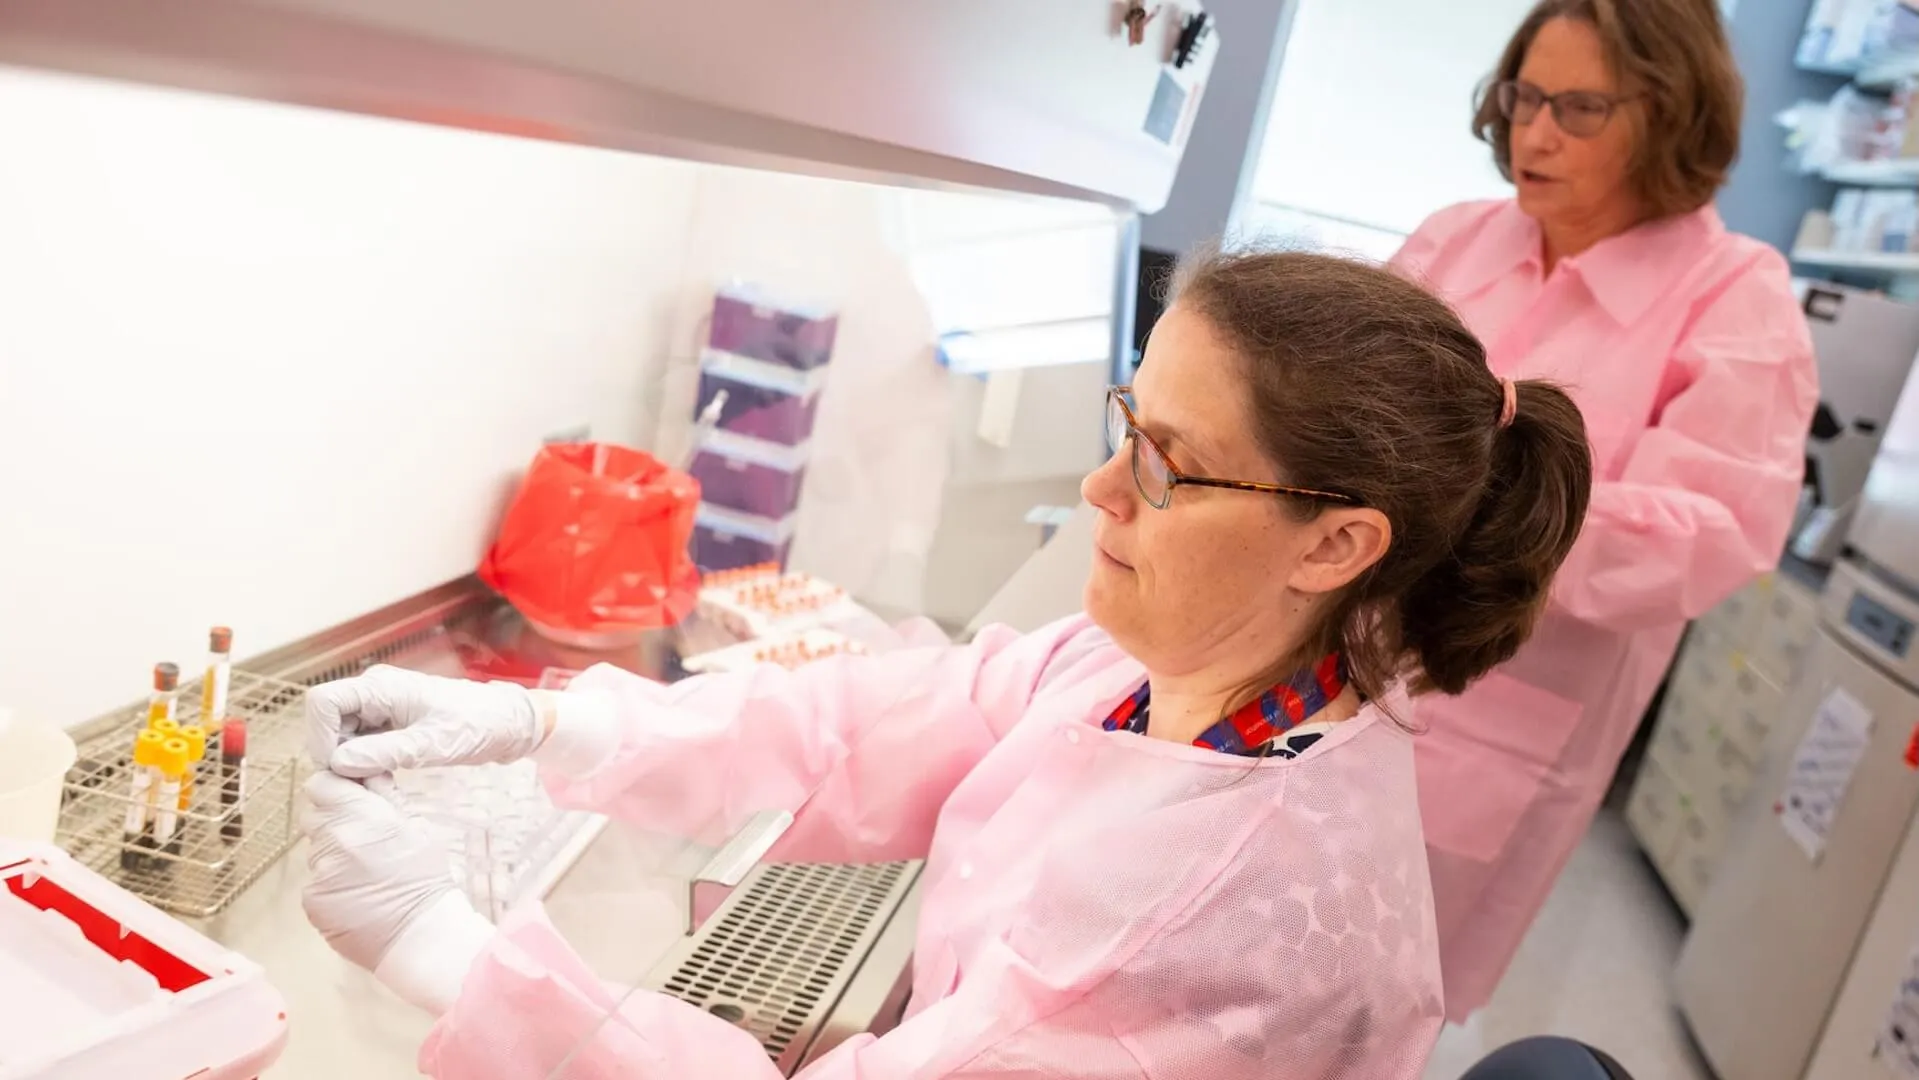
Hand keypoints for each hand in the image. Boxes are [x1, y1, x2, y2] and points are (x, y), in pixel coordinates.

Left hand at [300, 772, 493, 1014]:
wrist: (420, 936)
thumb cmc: (426, 880)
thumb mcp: (417, 827)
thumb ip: (386, 797)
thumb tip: (368, 772)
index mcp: (363, 817)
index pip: (321, 784)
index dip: (333, 787)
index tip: (346, 796)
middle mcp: (335, 841)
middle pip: (314, 815)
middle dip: (333, 820)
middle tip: (361, 838)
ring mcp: (320, 873)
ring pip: (316, 851)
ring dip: (333, 855)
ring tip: (364, 873)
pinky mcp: (312, 901)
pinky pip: (315, 882)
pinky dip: (331, 885)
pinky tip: (357, 896)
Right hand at [308, 665, 542, 776]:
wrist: (507, 723)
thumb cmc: (476, 725)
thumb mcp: (433, 743)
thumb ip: (385, 752)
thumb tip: (337, 763)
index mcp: (381, 686)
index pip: (323, 702)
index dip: (319, 735)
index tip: (336, 767)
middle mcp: (374, 692)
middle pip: (327, 721)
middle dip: (334, 752)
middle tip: (360, 781)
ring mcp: (380, 708)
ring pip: (341, 735)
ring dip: (349, 760)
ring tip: (376, 780)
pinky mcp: (388, 724)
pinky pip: (359, 742)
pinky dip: (363, 761)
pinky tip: (382, 776)